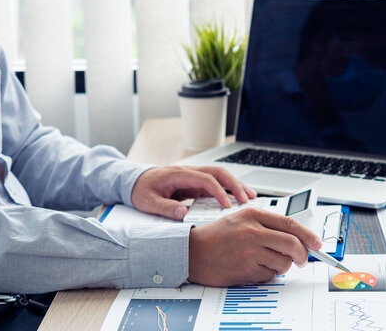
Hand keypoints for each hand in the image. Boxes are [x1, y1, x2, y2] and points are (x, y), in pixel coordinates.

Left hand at [131, 166, 256, 219]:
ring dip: (236, 185)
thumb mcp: (147, 202)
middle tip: (247, 199)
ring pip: (220, 177)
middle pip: (218, 173)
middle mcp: (189, 172)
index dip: (219, 192)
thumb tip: (183, 214)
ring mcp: (194, 177)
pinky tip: (238, 198)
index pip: (206, 180)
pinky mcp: (195, 184)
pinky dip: (228, 190)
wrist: (134, 181)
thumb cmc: (141, 190)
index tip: (227, 205)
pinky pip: (216, 184)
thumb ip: (165, 208)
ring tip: (250, 197)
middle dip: (235, 184)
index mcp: (179, 174)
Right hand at [188, 208, 322, 285]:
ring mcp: (250, 251)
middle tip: (302, 260)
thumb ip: (267, 225)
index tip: (317, 244)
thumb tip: (295, 237)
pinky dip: (267, 275)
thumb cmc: (216, 237)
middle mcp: (252, 231)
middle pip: (292, 244)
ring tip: (266, 262)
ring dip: (282, 266)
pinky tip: (253, 268)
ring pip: (283, 263)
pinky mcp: (246, 269)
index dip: (309, 235)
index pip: (290, 224)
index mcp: (253, 215)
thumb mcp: (241, 219)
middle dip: (302, 255)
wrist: (191, 252)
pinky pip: (269, 275)